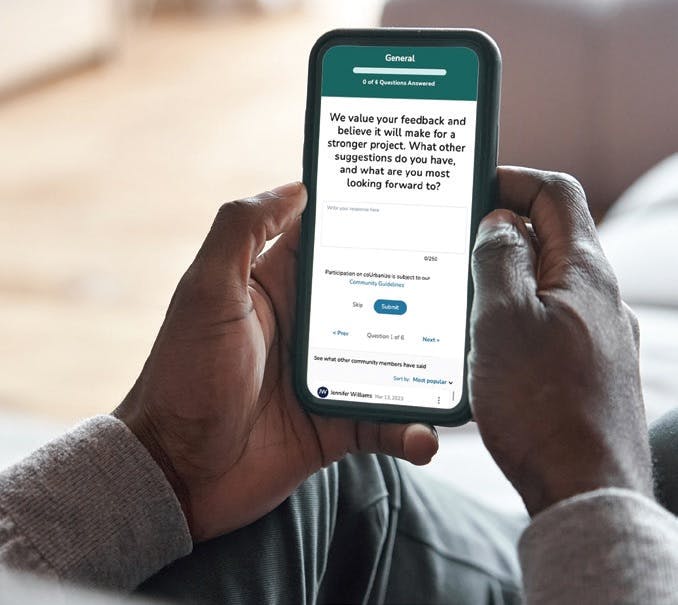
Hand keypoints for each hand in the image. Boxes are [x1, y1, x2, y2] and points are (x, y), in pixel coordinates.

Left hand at [113, 182, 437, 541]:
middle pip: (378, 297)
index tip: (422, 201)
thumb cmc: (184, 375)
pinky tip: (425, 436)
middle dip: (421, 288)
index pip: (335, 241)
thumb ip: (241, 231)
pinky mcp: (336, 424)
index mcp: (280, 286)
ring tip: (466, 362)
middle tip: (471, 278)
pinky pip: (385, 423)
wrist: (176, 471)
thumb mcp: (205, 291)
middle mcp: (309, 327)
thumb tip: (296, 187)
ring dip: (429, 363)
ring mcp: (327, 376)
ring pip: (394, 359)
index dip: (374, 219)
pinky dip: (408, 430)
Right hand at [469, 167, 652, 515]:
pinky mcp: (582, 366)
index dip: (513, 180)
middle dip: (498, 234)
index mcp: (583, 272)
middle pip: (547, 238)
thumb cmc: (542, 404)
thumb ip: (498, 260)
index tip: (472, 189)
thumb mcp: (503, 319)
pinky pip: (543, 322)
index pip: (556, 194)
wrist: (582, 487)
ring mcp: (593, 333)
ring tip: (459, 296)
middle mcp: (596, 298)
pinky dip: (511, 316)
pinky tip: (481, 341)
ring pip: (540, 284)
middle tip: (451, 246)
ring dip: (500, 280)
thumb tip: (499, 224)